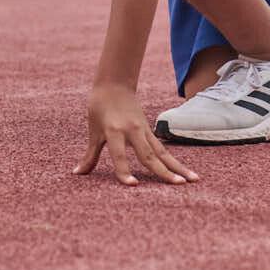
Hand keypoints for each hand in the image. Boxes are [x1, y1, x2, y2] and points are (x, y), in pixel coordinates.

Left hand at [73, 83, 199, 186]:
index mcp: (114, 131)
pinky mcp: (149, 131)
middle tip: (178, 185)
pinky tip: (185, 172)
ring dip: (177, 167)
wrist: (114, 84)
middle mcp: (132, 131)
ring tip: (193, 180)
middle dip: (164, 171)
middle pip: (149, 155)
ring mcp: (143, 130)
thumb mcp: (93, 131)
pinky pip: (163, 149)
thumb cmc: (99, 107)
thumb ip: (90, 155)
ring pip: (162, 153)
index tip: (133, 185)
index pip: (119, 155)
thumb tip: (77, 173)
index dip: (124, 171)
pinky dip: (173, 161)